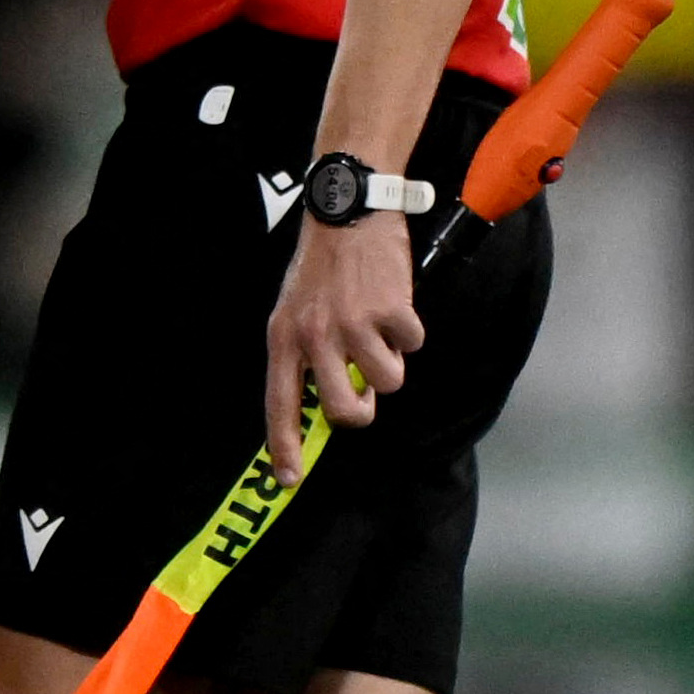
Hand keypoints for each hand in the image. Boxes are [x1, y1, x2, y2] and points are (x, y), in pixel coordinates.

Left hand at [266, 199, 423, 476]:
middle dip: (361, 410)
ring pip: (388, 382)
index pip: (279, 405)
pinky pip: (413, 346)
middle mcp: (315, 337)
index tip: (287, 480)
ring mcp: (354, 325)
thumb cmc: (321, 269)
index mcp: (284, 339)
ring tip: (377, 330)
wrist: (347, 213)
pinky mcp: (391, 311)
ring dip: (390, 362)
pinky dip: (410, 331)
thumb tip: (329, 406)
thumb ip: (306, 357)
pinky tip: (393, 305)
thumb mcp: (294, 312)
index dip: (285, 446)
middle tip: (364, 390)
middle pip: (343, 410)